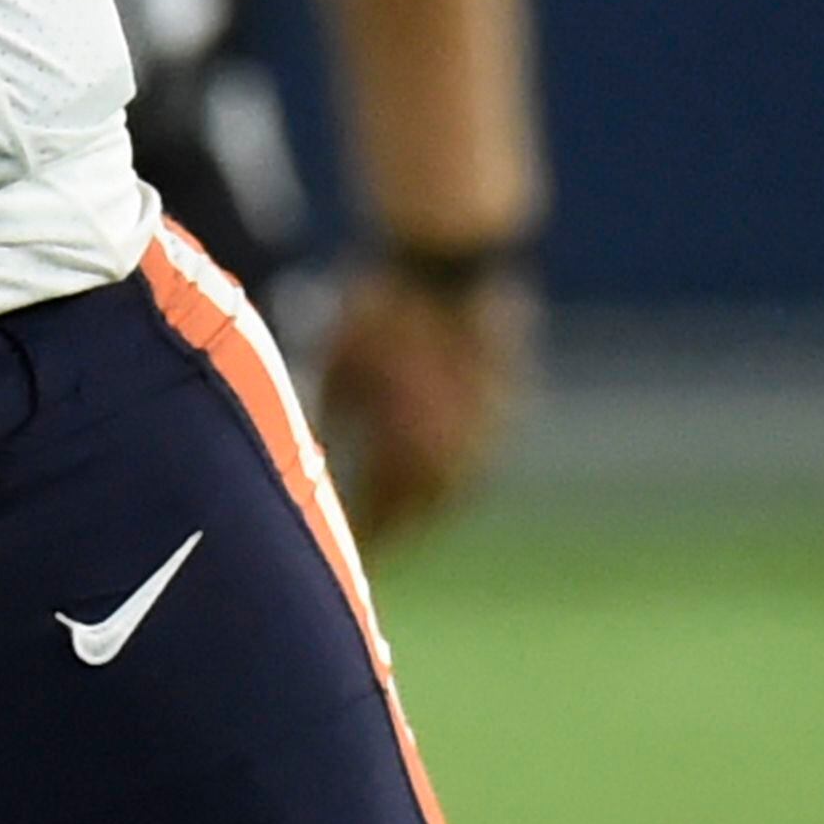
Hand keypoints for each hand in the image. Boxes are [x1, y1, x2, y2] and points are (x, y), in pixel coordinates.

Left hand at [319, 258, 535, 546]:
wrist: (448, 265)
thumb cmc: (378, 311)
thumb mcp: (338, 366)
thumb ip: (330, 420)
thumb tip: (314, 461)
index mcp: (410, 450)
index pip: (383, 516)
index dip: (362, 539)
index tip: (342, 557)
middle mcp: (456, 455)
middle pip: (423, 512)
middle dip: (395, 528)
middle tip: (370, 547)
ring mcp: (490, 434)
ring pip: (456, 488)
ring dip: (427, 504)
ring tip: (401, 514)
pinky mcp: (509, 408)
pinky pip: (477, 455)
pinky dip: (453, 468)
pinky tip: (435, 467)